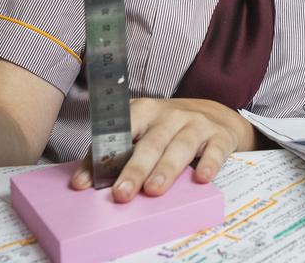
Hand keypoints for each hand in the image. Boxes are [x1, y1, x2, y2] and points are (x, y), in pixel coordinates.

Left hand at [70, 97, 257, 201]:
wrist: (216, 115)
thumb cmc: (169, 130)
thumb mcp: (144, 131)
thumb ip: (120, 151)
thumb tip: (87, 182)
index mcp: (144, 111)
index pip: (118, 132)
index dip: (100, 157)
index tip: (84, 183)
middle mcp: (171, 115)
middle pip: (150, 143)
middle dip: (134, 169)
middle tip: (121, 193)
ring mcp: (197, 124)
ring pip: (180, 147)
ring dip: (166, 169)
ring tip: (154, 190)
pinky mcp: (220, 136)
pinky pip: (214, 150)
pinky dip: (208, 164)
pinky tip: (202, 178)